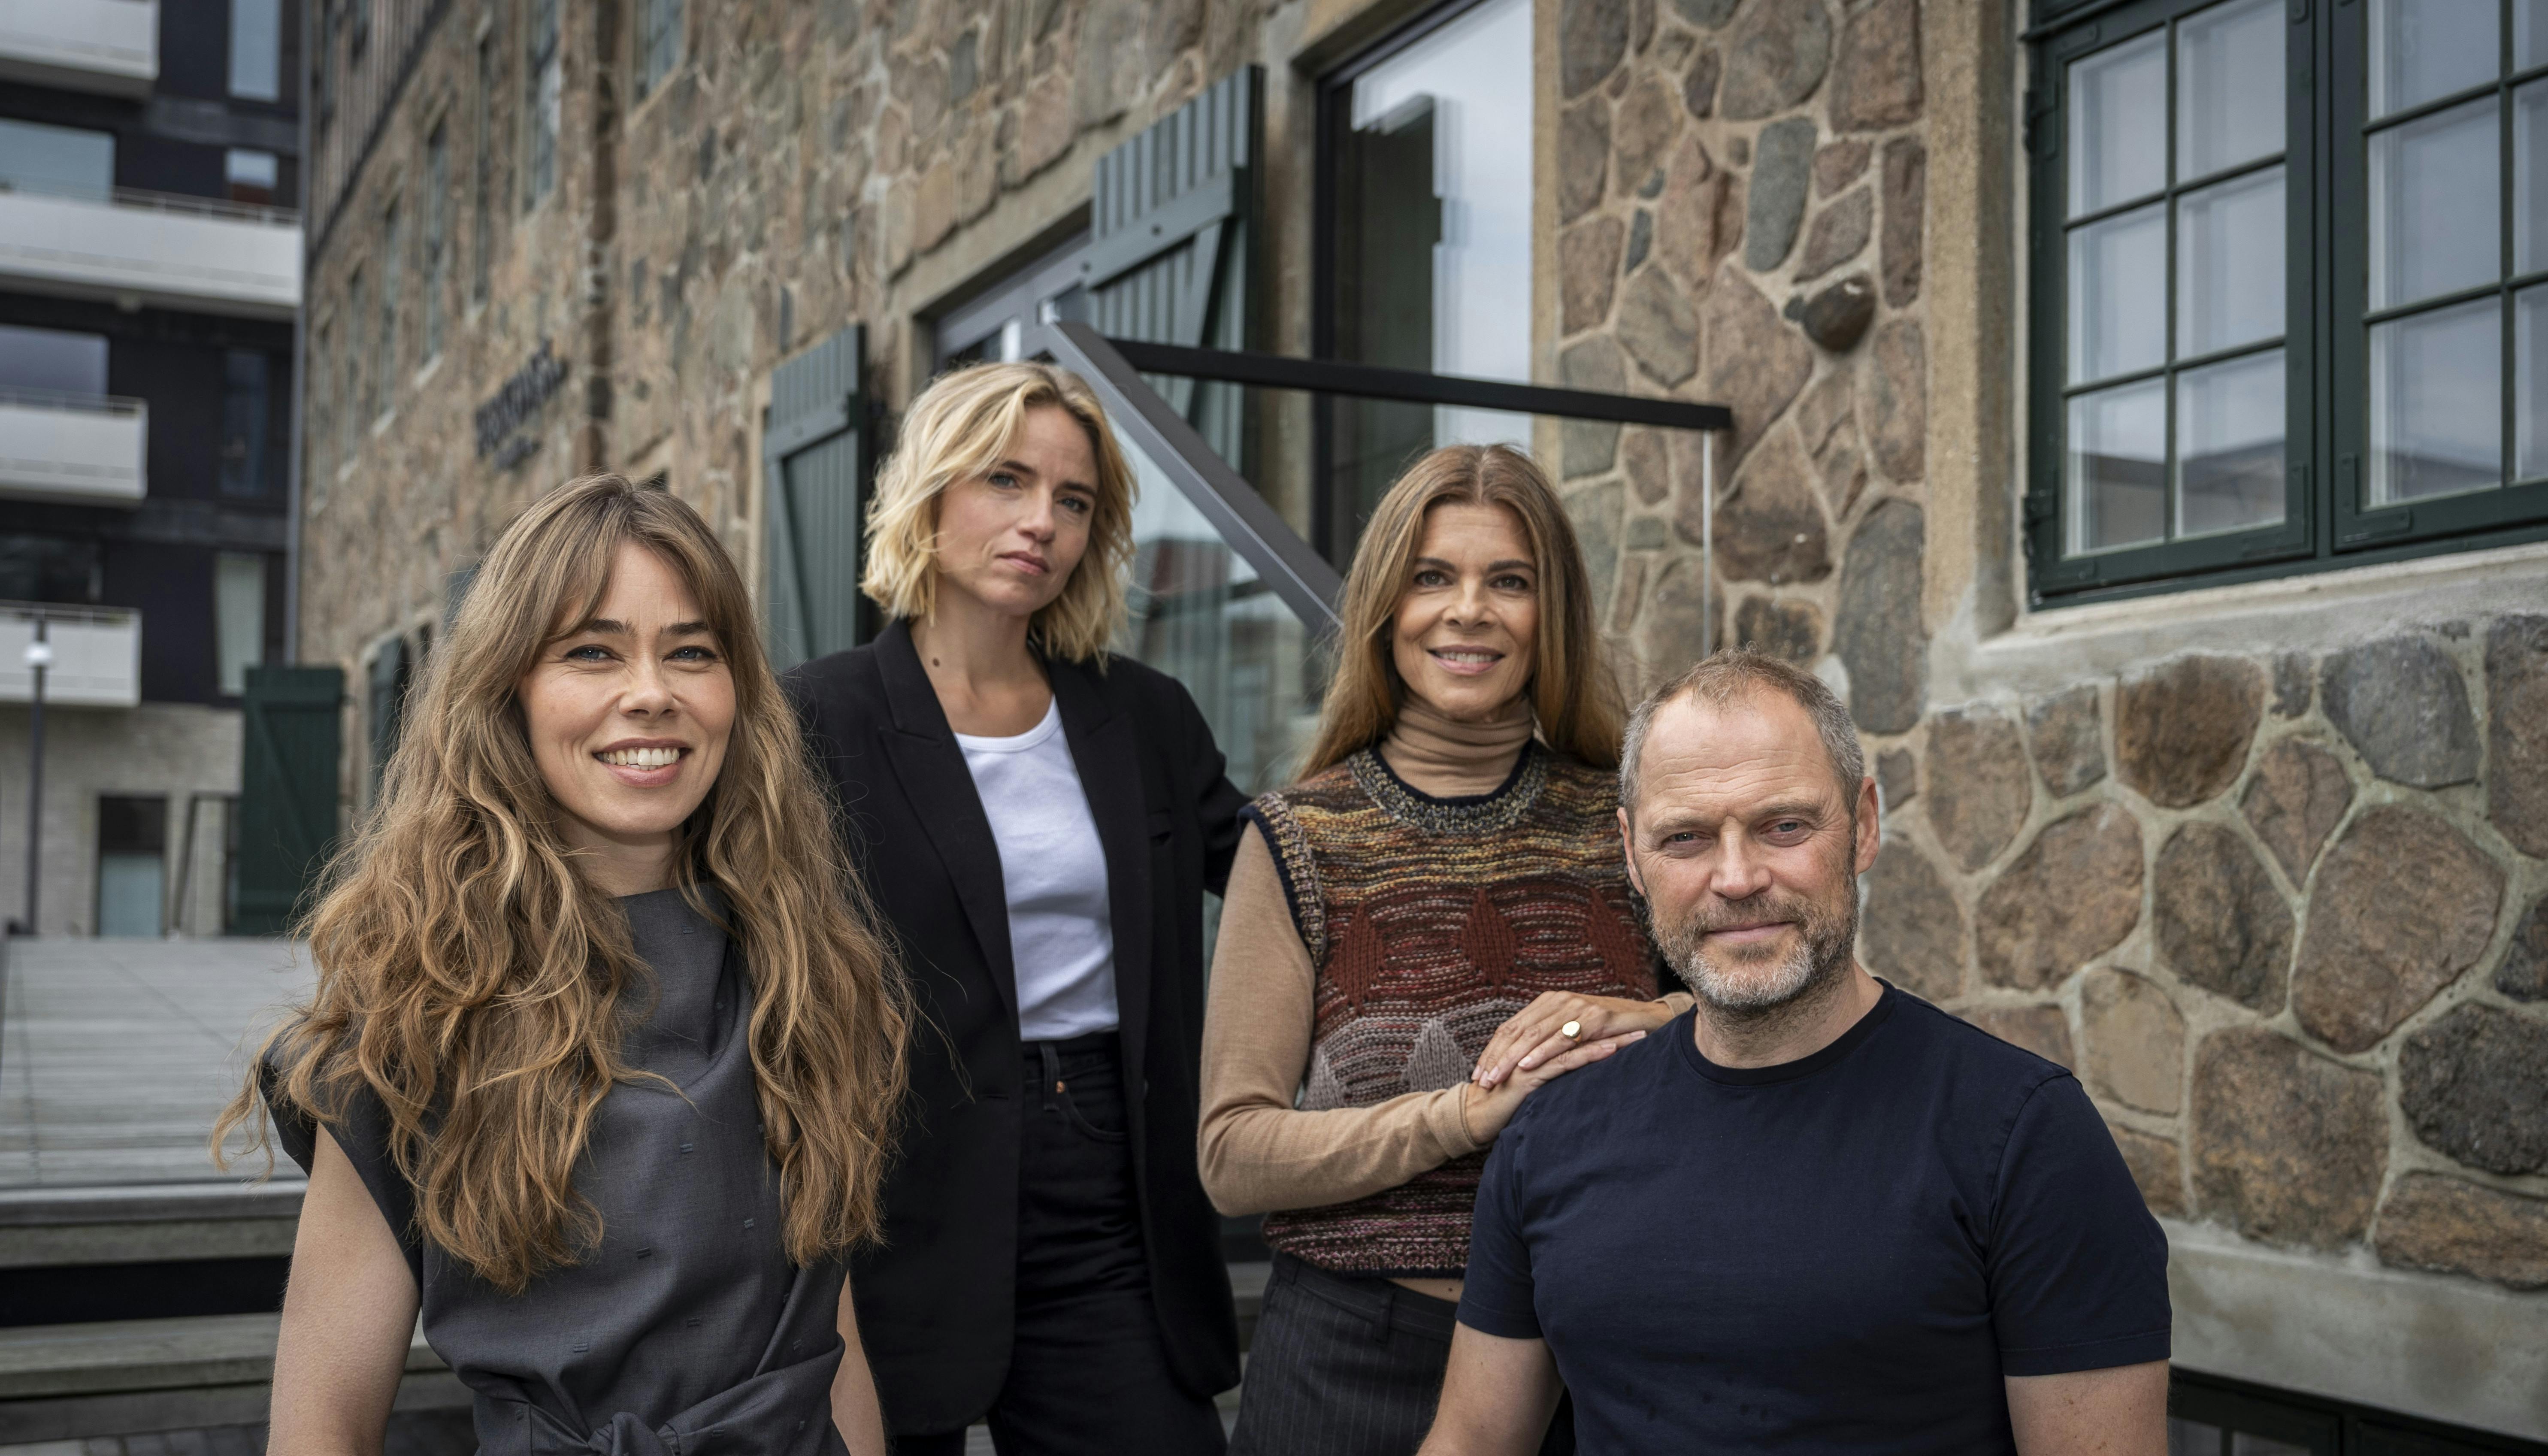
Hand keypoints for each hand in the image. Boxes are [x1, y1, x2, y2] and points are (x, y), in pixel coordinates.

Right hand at [1460, 1027, 1645, 1143]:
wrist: (1476, 1116)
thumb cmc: (1505, 1100)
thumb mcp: (1535, 1080)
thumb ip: (1552, 1067)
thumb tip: (1579, 1064)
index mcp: (1535, 1039)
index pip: (1576, 1026)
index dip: (1604, 1025)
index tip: (1635, 1025)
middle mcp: (1533, 1041)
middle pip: (1580, 1028)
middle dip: (1614, 1026)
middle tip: (1647, 1025)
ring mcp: (1530, 1055)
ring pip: (1576, 1040)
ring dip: (1609, 1037)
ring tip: (1638, 1037)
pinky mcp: (1529, 1072)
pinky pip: (1564, 1060)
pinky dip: (1589, 1054)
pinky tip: (1610, 1051)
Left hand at [1472, 991, 1676, 1090]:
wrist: (1649, 1019)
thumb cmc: (1609, 1032)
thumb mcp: (1572, 1033)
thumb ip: (1548, 1040)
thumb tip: (1517, 1062)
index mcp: (1548, 1003)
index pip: (1511, 1028)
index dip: (1492, 1051)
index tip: (1477, 1074)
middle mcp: (1559, 1001)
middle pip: (1517, 1031)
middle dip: (1496, 1058)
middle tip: (1481, 1081)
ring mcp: (1577, 1007)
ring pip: (1535, 1034)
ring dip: (1513, 1058)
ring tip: (1497, 1078)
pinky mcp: (1595, 1018)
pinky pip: (1564, 1038)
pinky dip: (1543, 1052)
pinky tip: (1528, 1066)